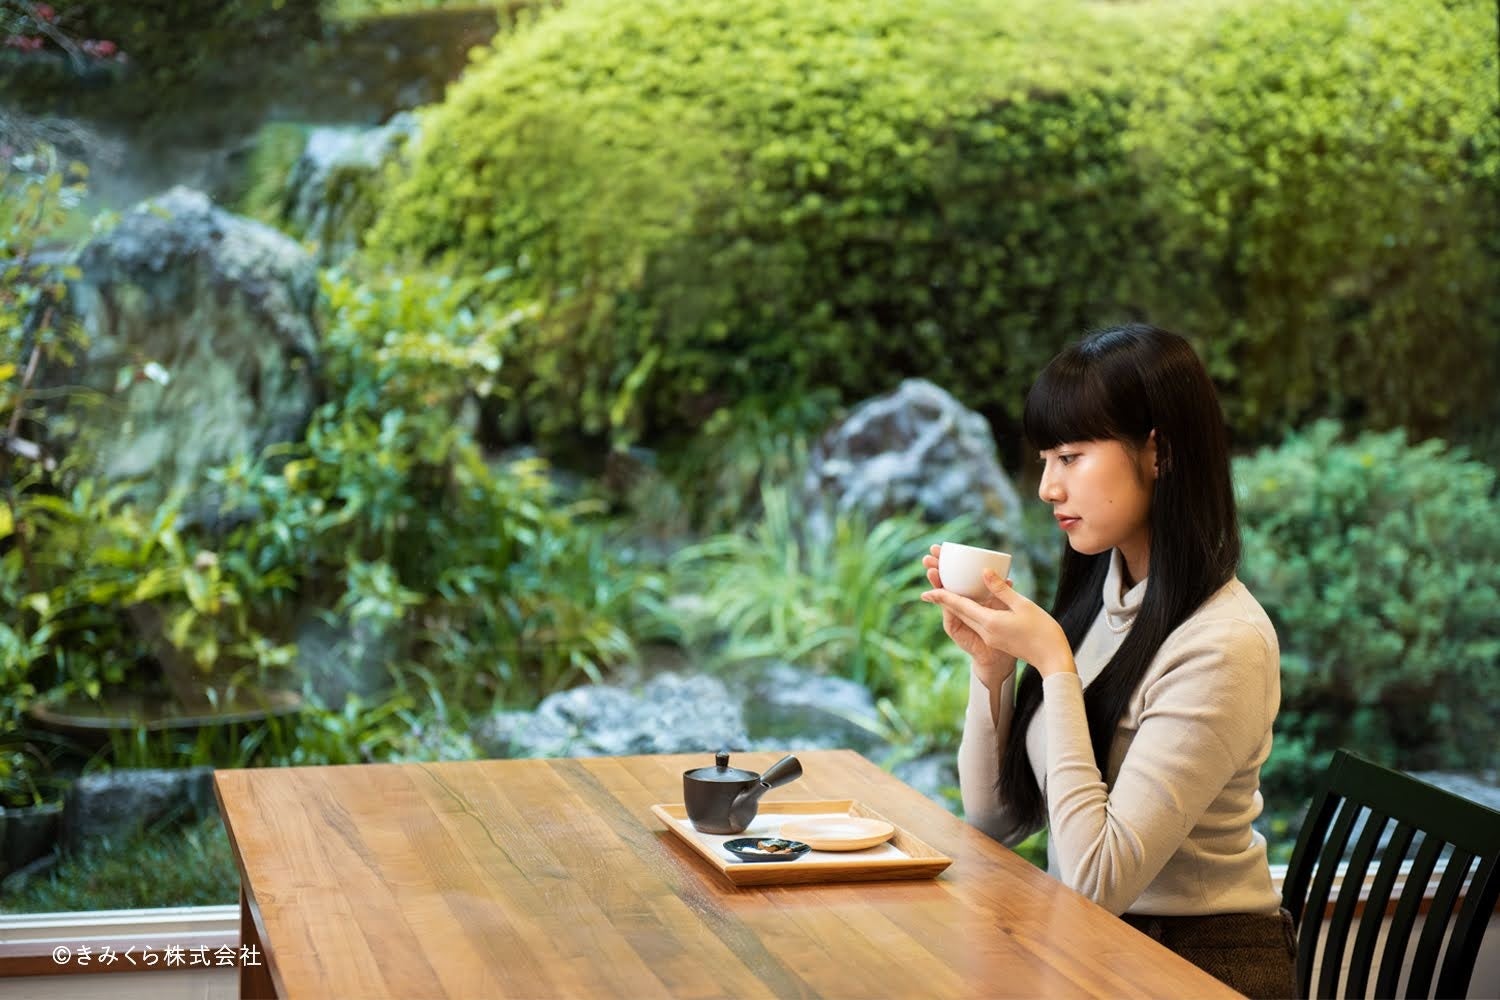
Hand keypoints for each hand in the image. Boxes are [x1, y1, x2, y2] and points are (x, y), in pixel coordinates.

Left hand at [920, 557, 1074, 678]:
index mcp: (990, 623)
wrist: (1053, 660)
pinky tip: (969, 598)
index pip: (960, 606)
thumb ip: (1000, 589)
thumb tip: (983, 572)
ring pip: (967, 616)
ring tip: (943, 586)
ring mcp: (991, 636)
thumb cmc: (1043, 632)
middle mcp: (986, 631)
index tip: (925, 590)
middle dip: (943, 595)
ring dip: (954, 601)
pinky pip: (977, 620)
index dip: (941, 596)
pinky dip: (969, 608)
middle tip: (931, 576)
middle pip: (958, 610)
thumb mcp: (1023, 605)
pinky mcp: (997, 639)